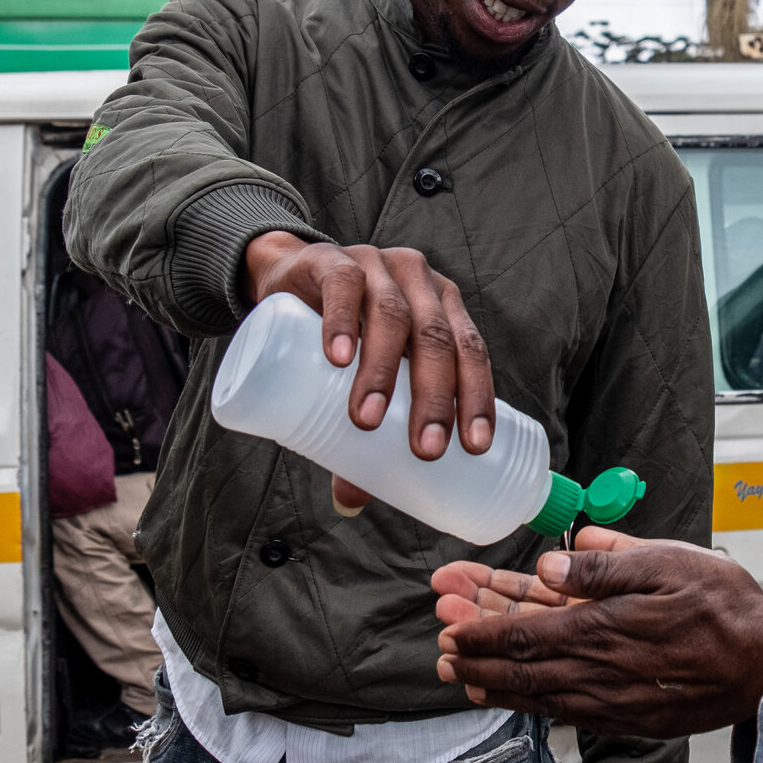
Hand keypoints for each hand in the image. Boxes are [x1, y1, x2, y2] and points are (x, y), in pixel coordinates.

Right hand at [241, 231, 493, 511]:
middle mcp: (420, 284)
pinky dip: (342, 320)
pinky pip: (343, 285)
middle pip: (437, 341)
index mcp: (443, 311)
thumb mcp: (358, 381)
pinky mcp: (332, 260)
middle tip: (424, 449)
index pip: (472, 353)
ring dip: (383, 370)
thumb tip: (353, 503)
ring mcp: (378, 266)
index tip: (475, 448)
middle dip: (435, 398)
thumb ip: (360, 433)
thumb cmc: (339, 338)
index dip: (477, 398)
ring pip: (393, 316)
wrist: (285, 280)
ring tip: (367, 419)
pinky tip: (339, 356)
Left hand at [431, 528, 762, 735]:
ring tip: (459, 677)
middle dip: (476, 653)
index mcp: (605, 626)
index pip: (525, 630)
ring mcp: (612, 701)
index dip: (481, 627)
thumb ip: (606, 562)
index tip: (450, 619)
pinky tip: (514, 699)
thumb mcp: (670, 561)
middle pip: (520, 666)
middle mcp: (600, 671)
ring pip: (537, 695)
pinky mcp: (628, 719)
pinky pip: (565, 714)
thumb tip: (551, 559)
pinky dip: (531, 705)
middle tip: (441, 645)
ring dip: (493, 684)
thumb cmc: (725, 608)